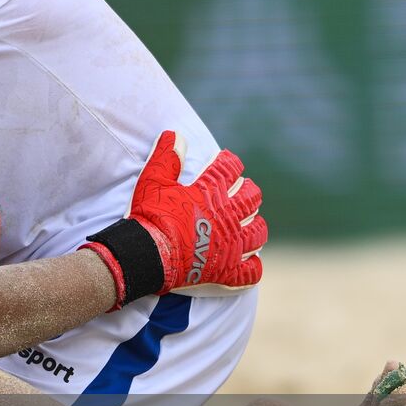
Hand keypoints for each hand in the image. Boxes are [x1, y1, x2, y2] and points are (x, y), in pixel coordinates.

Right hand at [84, 131, 266, 306]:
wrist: (148, 253)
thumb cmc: (151, 216)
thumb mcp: (153, 180)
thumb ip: (167, 157)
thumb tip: (175, 134)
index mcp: (211, 193)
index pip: (230, 169)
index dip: (231, 163)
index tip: (228, 161)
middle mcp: (227, 216)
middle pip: (251, 198)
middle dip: (250, 192)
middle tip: (245, 191)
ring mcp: (231, 245)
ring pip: (257, 233)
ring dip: (256, 227)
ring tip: (251, 225)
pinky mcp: (227, 271)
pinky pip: (250, 272)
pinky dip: (252, 267)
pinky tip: (249, 264)